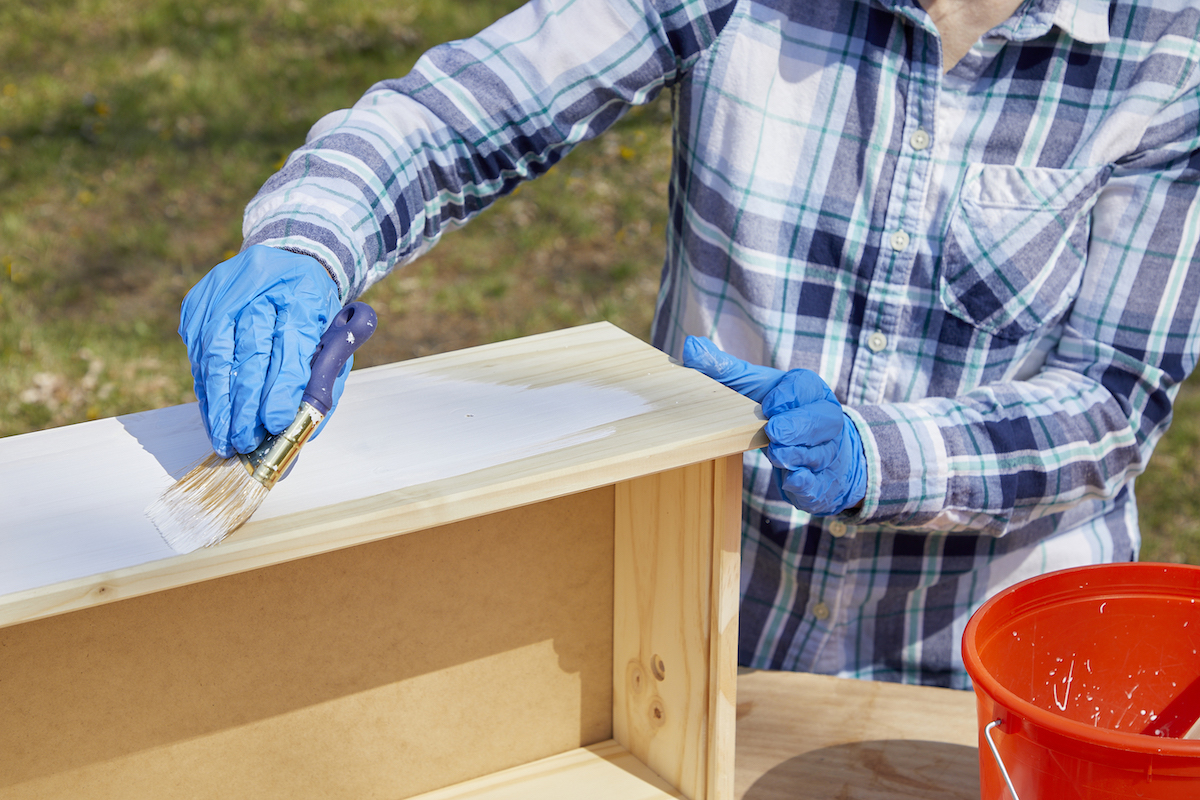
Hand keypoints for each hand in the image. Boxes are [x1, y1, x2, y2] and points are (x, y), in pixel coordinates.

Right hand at [180, 246, 347, 456]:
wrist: (286, 263)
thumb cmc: (313, 312)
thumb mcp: (333, 340)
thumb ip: (323, 381)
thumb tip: (305, 430)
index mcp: (303, 292)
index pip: (290, 343)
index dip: (281, 386)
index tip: (275, 422)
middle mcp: (260, 285)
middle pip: (250, 349)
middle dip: (247, 402)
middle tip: (247, 440)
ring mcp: (224, 291)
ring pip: (217, 353)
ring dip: (220, 403)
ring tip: (226, 439)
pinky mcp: (198, 302)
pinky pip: (199, 353)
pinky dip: (207, 389)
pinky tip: (213, 417)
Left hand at [683, 336, 866, 514]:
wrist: (808, 447)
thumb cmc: (775, 411)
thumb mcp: (750, 388)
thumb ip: (723, 370)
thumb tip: (692, 346)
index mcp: (809, 391)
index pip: (806, 387)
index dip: (789, 397)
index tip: (769, 407)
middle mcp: (825, 420)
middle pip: (822, 421)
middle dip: (798, 427)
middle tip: (775, 433)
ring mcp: (828, 452)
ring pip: (821, 454)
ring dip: (799, 456)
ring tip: (778, 456)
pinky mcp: (823, 483)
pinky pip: (820, 484)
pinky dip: (807, 484)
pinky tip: (794, 481)